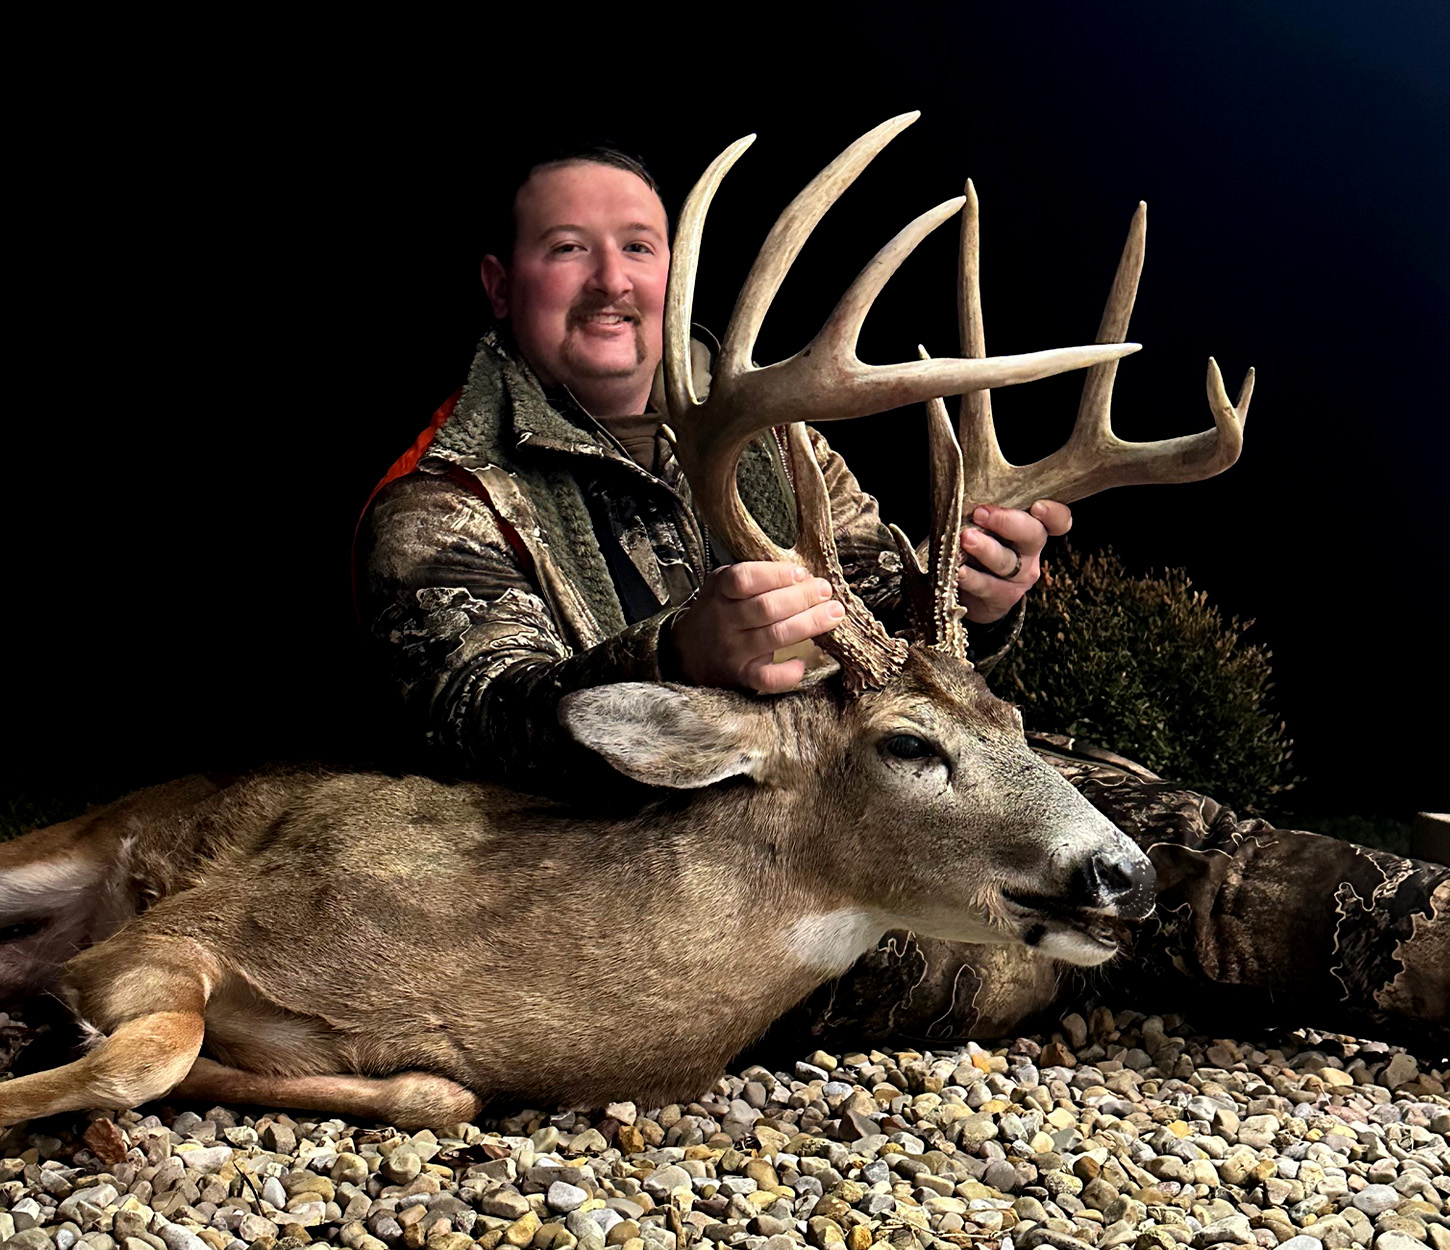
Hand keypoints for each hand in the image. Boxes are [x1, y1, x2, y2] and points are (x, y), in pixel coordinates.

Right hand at [669, 562, 844, 692]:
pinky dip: (788, 672)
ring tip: (833, 613)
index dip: (775, 575)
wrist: (688, 652)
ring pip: (775, 636)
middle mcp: (724, 621)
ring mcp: (733, 651)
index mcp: (719, 591)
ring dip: (809, 623)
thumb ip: (755, 576)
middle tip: (825, 590)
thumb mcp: (724, 585)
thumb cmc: (718, 611)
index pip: (743, 579)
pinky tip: (802, 661)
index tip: (800, 572)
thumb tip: (803, 575)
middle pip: (766, 608)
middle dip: (802, 597)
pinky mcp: (742, 676)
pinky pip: (768, 678)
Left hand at [957, 500, 1071, 623]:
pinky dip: (971, 577)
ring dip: (985, 549)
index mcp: (1032, 528)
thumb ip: (987, 508)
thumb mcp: (987, 524)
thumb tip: (968, 487)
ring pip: (1006, 561)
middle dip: (1007, 522)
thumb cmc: (979, 546)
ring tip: (966, 539)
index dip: (1053, 513)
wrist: (973, 594)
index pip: (1057, 520)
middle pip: (1032, 535)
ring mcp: (1019, 576)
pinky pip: (987, 585)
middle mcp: (1031, 552)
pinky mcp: (1002, 597)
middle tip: (981, 513)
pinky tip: (959, 570)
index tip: (1037, 506)